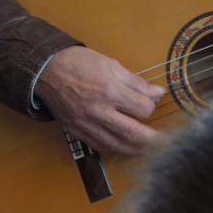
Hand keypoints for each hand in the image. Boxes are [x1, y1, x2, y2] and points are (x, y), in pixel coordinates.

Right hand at [34, 46, 165, 155]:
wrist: (46, 70)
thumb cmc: (78, 63)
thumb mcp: (110, 64)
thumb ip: (136, 82)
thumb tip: (157, 93)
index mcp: (109, 91)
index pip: (142, 108)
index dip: (151, 106)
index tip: (152, 102)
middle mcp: (99, 111)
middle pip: (133, 132)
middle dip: (153, 139)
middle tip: (166, 142)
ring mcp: (87, 124)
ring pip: (118, 144)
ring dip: (136, 148)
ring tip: (150, 149)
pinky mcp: (78, 131)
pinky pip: (101, 145)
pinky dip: (116, 147)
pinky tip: (124, 145)